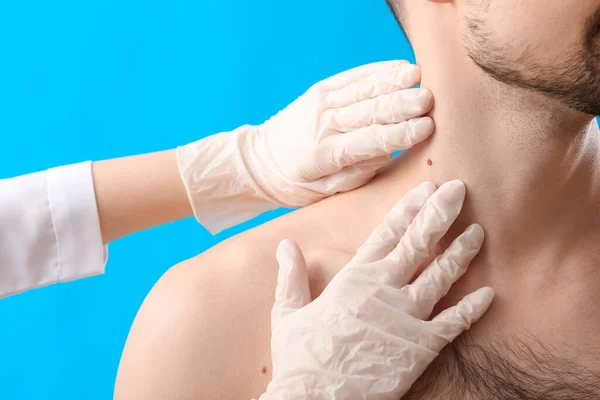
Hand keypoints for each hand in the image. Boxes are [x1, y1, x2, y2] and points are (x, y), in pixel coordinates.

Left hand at [248, 60, 433, 206]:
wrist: (260, 161)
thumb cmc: (299, 183)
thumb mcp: (328, 189)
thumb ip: (360, 169)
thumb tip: (392, 147)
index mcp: (325, 154)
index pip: (370, 140)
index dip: (401, 133)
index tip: (427, 127)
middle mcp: (323, 124)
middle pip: (370, 110)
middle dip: (403, 104)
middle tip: (430, 100)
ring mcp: (321, 102)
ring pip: (364, 88)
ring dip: (394, 82)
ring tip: (420, 77)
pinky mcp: (320, 89)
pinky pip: (354, 76)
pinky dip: (378, 71)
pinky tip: (400, 68)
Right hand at [260, 180, 494, 399]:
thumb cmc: (300, 358)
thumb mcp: (287, 312)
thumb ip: (290, 276)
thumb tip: (284, 245)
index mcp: (354, 279)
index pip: (387, 233)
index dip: (408, 208)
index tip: (425, 188)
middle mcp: (384, 290)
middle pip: (419, 243)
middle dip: (440, 213)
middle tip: (459, 189)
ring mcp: (406, 318)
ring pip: (442, 276)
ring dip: (462, 252)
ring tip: (479, 231)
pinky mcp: (422, 348)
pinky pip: (455, 323)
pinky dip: (473, 307)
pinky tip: (490, 293)